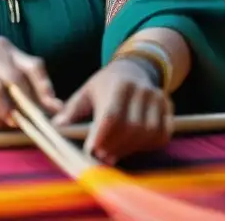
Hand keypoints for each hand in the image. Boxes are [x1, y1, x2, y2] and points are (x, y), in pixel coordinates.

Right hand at [0, 36, 62, 128]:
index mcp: (6, 49)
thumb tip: (55, 109)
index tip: (53, 108)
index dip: (45, 87)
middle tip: (25, 121)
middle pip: (15, 80)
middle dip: (24, 104)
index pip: (33, 65)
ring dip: (4, 113)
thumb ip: (25, 89)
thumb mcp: (2, 77)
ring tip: (5, 120)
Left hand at [52, 57, 172, 164]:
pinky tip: (131, 146)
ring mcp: (157, 99)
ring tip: (114, 154)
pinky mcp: (168, 109)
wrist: (134, 69)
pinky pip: (161, 135)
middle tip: (101, 157)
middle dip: (115, 146)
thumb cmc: (105, 84)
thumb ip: (72, 110)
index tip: (90, 151)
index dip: (102, 136)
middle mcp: (140, 90)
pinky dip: (146, 146)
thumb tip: (56, 127)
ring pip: (147, 134)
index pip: (112, 115)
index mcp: (118, 85)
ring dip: (129, 149)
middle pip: (131, 127)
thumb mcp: (87, 92)